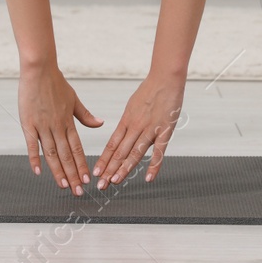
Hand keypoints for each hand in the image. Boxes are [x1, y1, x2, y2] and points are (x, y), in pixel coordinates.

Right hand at [18, 62, 102, 195]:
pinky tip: (38, 172)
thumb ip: (85, 115)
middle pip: (66, 155)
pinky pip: (31, 144)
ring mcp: (42, 126)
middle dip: (73, 175)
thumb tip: (100, 123)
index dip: (82, 165)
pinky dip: (34, 158)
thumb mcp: (74, 98)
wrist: (39, 69)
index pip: (77, 148)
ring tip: (63, 186)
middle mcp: (57, 126)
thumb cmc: (55, 82)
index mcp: (68, 121)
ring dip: (58, 171)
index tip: (87, 179)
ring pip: (51, 153)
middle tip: (78, 191)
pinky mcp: (28, 123)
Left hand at [93, 72, 184, 188]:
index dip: (103, 160)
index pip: (111, 144)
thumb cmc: (149, 91)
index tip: (96, 172)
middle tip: (101, 184)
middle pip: (120, 151)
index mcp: (126, 121)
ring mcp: (150, 129)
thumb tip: (122, 137)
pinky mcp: (165, 130)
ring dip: (124, 168)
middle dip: (109, 169)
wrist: (165, 78)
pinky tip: (148, 177)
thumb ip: (128, 123)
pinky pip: (159, 151)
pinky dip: (154, 166)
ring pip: (135, 153)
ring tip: (115, 181)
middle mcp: (135, 126)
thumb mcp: (132, 106)